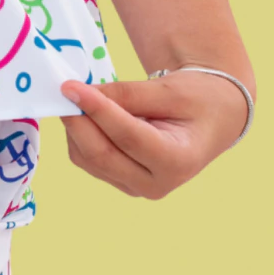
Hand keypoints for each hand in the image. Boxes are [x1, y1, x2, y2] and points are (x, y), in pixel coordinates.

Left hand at [59, 70, 249, 197]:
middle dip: (77, 121)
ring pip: (89, 159)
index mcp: (177, 161)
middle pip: (102, 155)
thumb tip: (81, 94)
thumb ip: (126, 94)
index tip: (70, 86)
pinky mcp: (121, 181)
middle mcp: (156, 184)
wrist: (211, 118)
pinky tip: (87, 112)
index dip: (96, 110)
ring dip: (76, 127)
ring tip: (80, 96)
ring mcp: (136, 187)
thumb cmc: (197, 100)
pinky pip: (89, 160)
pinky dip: (81, 135)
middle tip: (62, 89)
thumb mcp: (168, 90)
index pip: (127, 136)